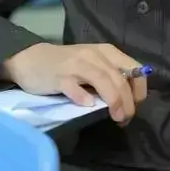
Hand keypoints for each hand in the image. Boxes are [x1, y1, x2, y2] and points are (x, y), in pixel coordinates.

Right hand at [1, 42, 147, 124]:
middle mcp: (93, 55)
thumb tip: (128, 99)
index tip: (136, 106)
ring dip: (113, 100)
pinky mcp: (58, 76)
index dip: (138, 89)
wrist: (31, 59)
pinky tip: (87, 106)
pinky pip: (73, 86)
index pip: (133, 69)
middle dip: (127, 101)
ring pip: (102, 79)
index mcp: (106, 52)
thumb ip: (110, 77)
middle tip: (126, 118)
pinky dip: (82, 96)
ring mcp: (75, 64)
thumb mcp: (93, 65)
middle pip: (118, 77)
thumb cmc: (67, 66)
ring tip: (116, 117)